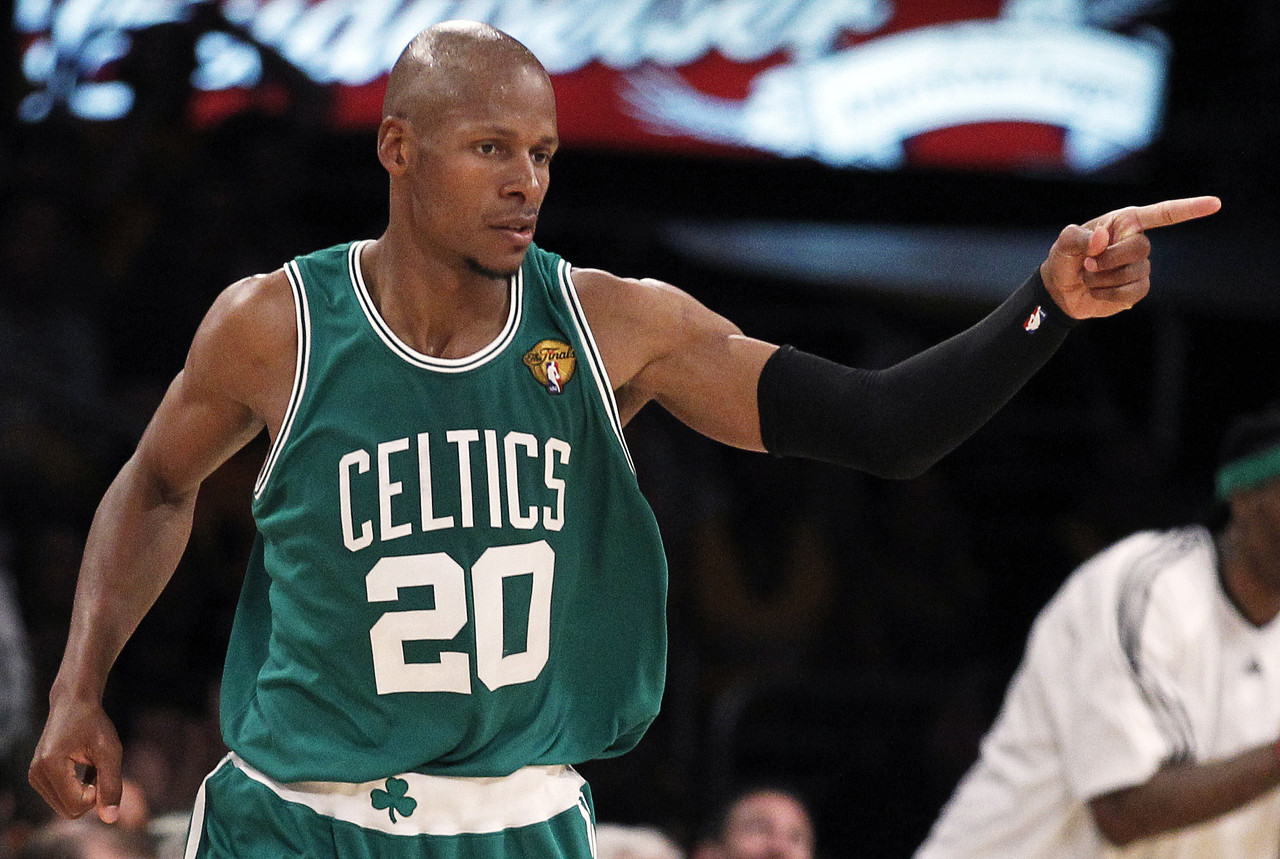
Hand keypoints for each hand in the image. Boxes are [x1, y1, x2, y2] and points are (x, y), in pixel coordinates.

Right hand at [28, 697, 122, 823]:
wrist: (73, 703)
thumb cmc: (93, 723)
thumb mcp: (110, 752)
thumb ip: (112, 785)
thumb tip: (111, 818)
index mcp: (51, 765)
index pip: (76, 805)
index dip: (98, 796)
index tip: (104, 771)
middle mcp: (36, 774)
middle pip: (68, 811)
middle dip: (90, 798)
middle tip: (100, 771)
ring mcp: (34, 776)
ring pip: (64, 808)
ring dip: (84, 793)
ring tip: (92, 767)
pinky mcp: (37, 777)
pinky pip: (60, 799)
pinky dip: (77, 790)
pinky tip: (85, 770)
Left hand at [1040, 196, 1220, 318]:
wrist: (1060, 292)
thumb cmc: (1064, 261)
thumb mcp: (1061, 246)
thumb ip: (1076, 238)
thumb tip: (1101, 238)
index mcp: (1124, 222)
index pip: (1162, 214)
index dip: (1189, 208)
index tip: (1216, 204)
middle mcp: (1136, 241)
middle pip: (1141, 248)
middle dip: (1108, 259)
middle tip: (1087, 264)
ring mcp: (1140, 266)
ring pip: (1135, 273)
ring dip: (1103, 279)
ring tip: (1089, 277)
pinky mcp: (1138, 288)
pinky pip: (1133, 292)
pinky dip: (1109, 294)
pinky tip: (1097, 291)